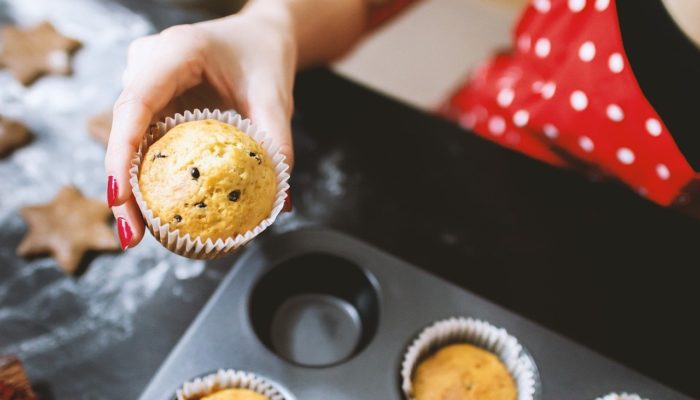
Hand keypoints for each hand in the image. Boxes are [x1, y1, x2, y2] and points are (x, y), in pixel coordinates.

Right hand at [105, 12, 296, 249]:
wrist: (258, 36)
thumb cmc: (264, 58)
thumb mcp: (275, 96)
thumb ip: (277, 143)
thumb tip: (280, 204)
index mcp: (175, 52)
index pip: (136, 103)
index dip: (121, 152)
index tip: (119, 197)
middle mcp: (147, 65)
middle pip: (123, 129)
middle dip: (121, 187)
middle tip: (131, 237)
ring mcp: (143, 82)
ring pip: (127, 139)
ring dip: (130, 187)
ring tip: (137, 234)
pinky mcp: (150, 101)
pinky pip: (142, 140)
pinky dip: (146, 175)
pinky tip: (154, 211)